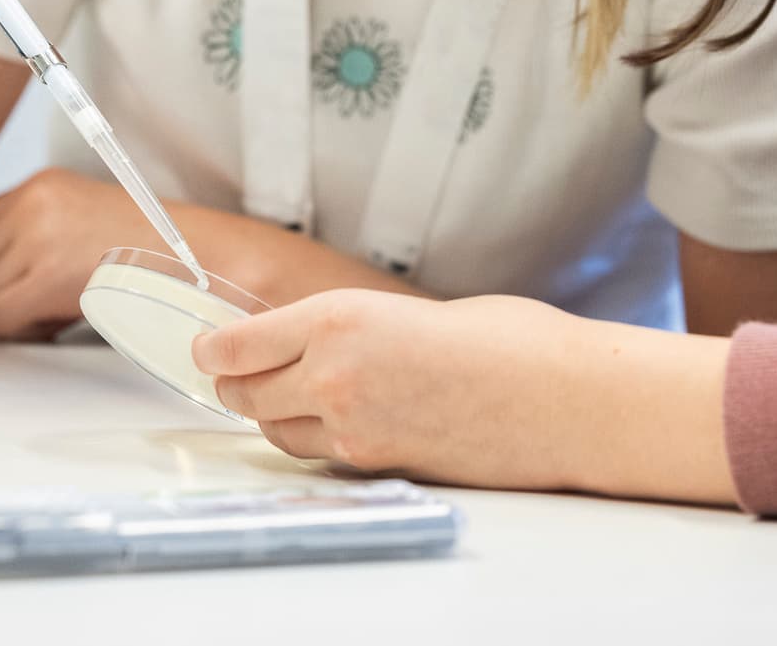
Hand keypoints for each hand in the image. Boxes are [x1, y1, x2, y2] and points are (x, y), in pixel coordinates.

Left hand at [0, 167, 149, 339]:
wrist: (195, 257)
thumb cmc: (150, 250)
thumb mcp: (81, 219)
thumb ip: (30, 232)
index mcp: (39, 187)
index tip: (9, 283)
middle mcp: (31, 203)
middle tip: (32, 305)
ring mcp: (38, 235)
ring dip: (8, 314)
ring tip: (49, 312)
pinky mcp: (48, 272)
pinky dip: (21, 330)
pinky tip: (55, 322)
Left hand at [192, 290, 735, 501]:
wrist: (568, 400)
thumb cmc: (514, 342)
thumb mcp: (414, 310)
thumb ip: (355, 328)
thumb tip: (322, 344)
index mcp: (337, 319)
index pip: (234, 346)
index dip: (214, 348)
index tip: (209, 345)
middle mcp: (332, 376)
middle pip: (243, 394)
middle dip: (240, 382)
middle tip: (247, 370)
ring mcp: (352, 430)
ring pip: (277, 431)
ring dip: (279, 413)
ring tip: (304, 393)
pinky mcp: (379, 467)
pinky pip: (322, 456)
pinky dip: (320, 439)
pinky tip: (348, 420)